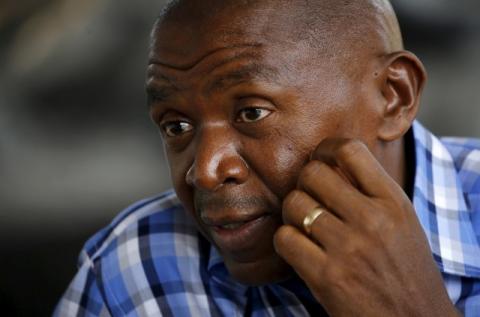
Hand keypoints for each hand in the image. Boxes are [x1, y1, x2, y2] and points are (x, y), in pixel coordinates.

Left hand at [273, 138, 458, 316]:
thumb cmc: (405, 270)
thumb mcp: (402, 222)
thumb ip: (371, 191)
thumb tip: (330, 162)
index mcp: (394, 203)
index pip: (350, 150)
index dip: (325, 148)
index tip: (319, 158)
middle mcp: (372, 220)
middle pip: (313, 173)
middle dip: (303, 182)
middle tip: (309, 197)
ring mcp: (348, 248)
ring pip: (294, 203)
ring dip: (292, 213)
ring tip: (303, 224)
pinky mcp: (326, 277)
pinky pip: (285, 238)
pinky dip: (285, 240)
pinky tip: (298, 248)